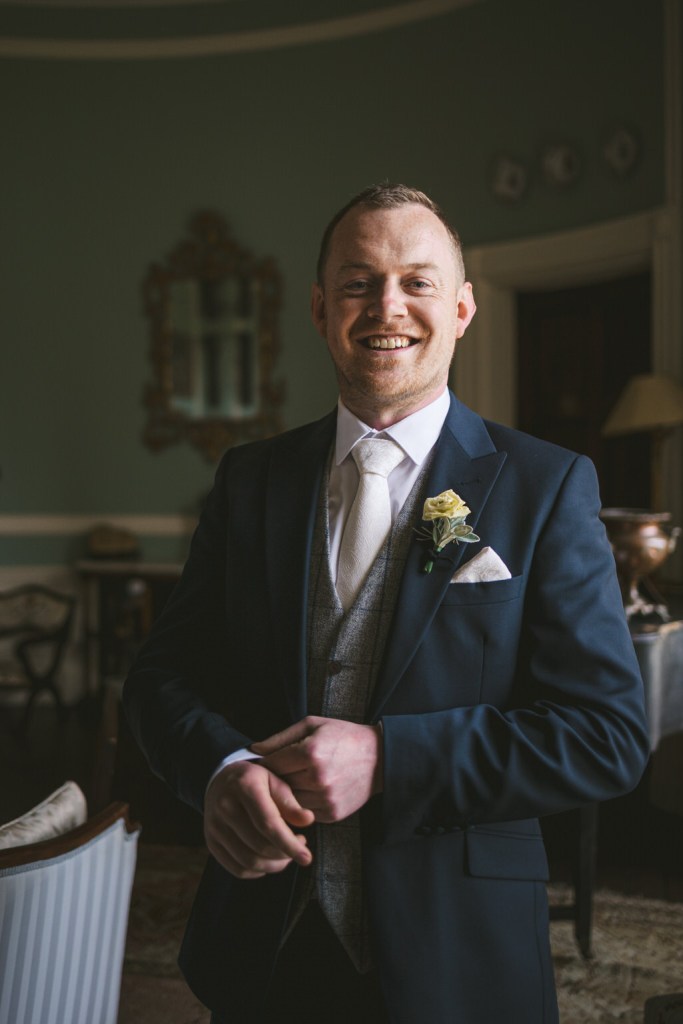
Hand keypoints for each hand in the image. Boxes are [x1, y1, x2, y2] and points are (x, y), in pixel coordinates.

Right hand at [204, 759, 314, 878]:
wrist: (220, 780)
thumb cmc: (254, 781)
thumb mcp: (274, 781)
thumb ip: (290, 802)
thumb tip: (307, 820)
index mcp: (244, 787)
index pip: (268, 824)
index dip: (289, 844)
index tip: (306, 857)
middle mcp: (225, 807)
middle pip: (259, 846)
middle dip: (284, 854)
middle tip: (299, 846)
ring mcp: (215, 827)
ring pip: (249, 861)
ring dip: (273, 865)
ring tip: (286, 854)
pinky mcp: (211, 843)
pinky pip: (237, 869)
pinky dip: (257, 871)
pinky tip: (268, 860)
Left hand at [251, 716, 382, 823]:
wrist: (379, 758)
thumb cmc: (343, 736)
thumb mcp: (312, 725)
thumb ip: (280, 738)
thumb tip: (253, 750)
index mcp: (311, 752)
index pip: (271, 765)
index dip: (263, 764)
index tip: (260, 764)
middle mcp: (318, 778)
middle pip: (278, 786)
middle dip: (273, 781)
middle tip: (272, 775)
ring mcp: (326, 799)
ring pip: (289, 803)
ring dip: (286, 795)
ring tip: (291, 782)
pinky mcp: (333, 814)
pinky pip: (304, 813)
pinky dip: (302, 805)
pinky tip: (307, 792)